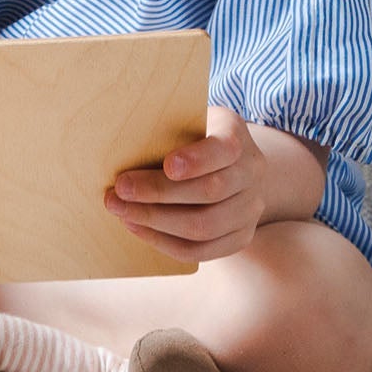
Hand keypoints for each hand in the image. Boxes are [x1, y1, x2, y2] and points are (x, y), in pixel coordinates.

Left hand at [104, 105, 265, 263]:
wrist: (229, 164)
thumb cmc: (191, 137)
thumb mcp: (183, 120)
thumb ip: (164, 131)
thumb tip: (122, 149)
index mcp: (236, 136)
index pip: (224, 149)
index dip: (197, 160)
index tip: (167, 165)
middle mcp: (251, 173)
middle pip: (210, 191)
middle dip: (159, 193)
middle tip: (119, 190)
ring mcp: (250, 208)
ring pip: (205, 226)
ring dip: (156, 222)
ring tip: (122, 211)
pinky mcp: (240, 236)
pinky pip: (202, 250)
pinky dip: (165, 242)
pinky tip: (138, 228)